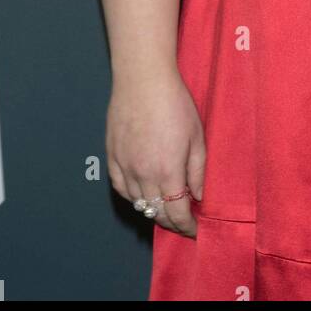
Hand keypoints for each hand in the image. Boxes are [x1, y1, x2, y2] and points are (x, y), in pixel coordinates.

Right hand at [106, 70, 205, 236]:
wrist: (142, 79)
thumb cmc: (174, 102)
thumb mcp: (197, 136)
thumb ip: (198, 170)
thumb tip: (197, 196)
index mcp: (167, 171)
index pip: (176, 213)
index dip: (187, 227)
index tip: (196, 230)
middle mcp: (143, 174)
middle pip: (156, 212)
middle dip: (172, 222)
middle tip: (184, 222)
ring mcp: (124, 166)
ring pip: (138, 203)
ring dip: (153, 210)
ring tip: (166, 209)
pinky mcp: (112, 156)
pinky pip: (121, 188)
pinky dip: (133, 197)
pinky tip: (142, 195)